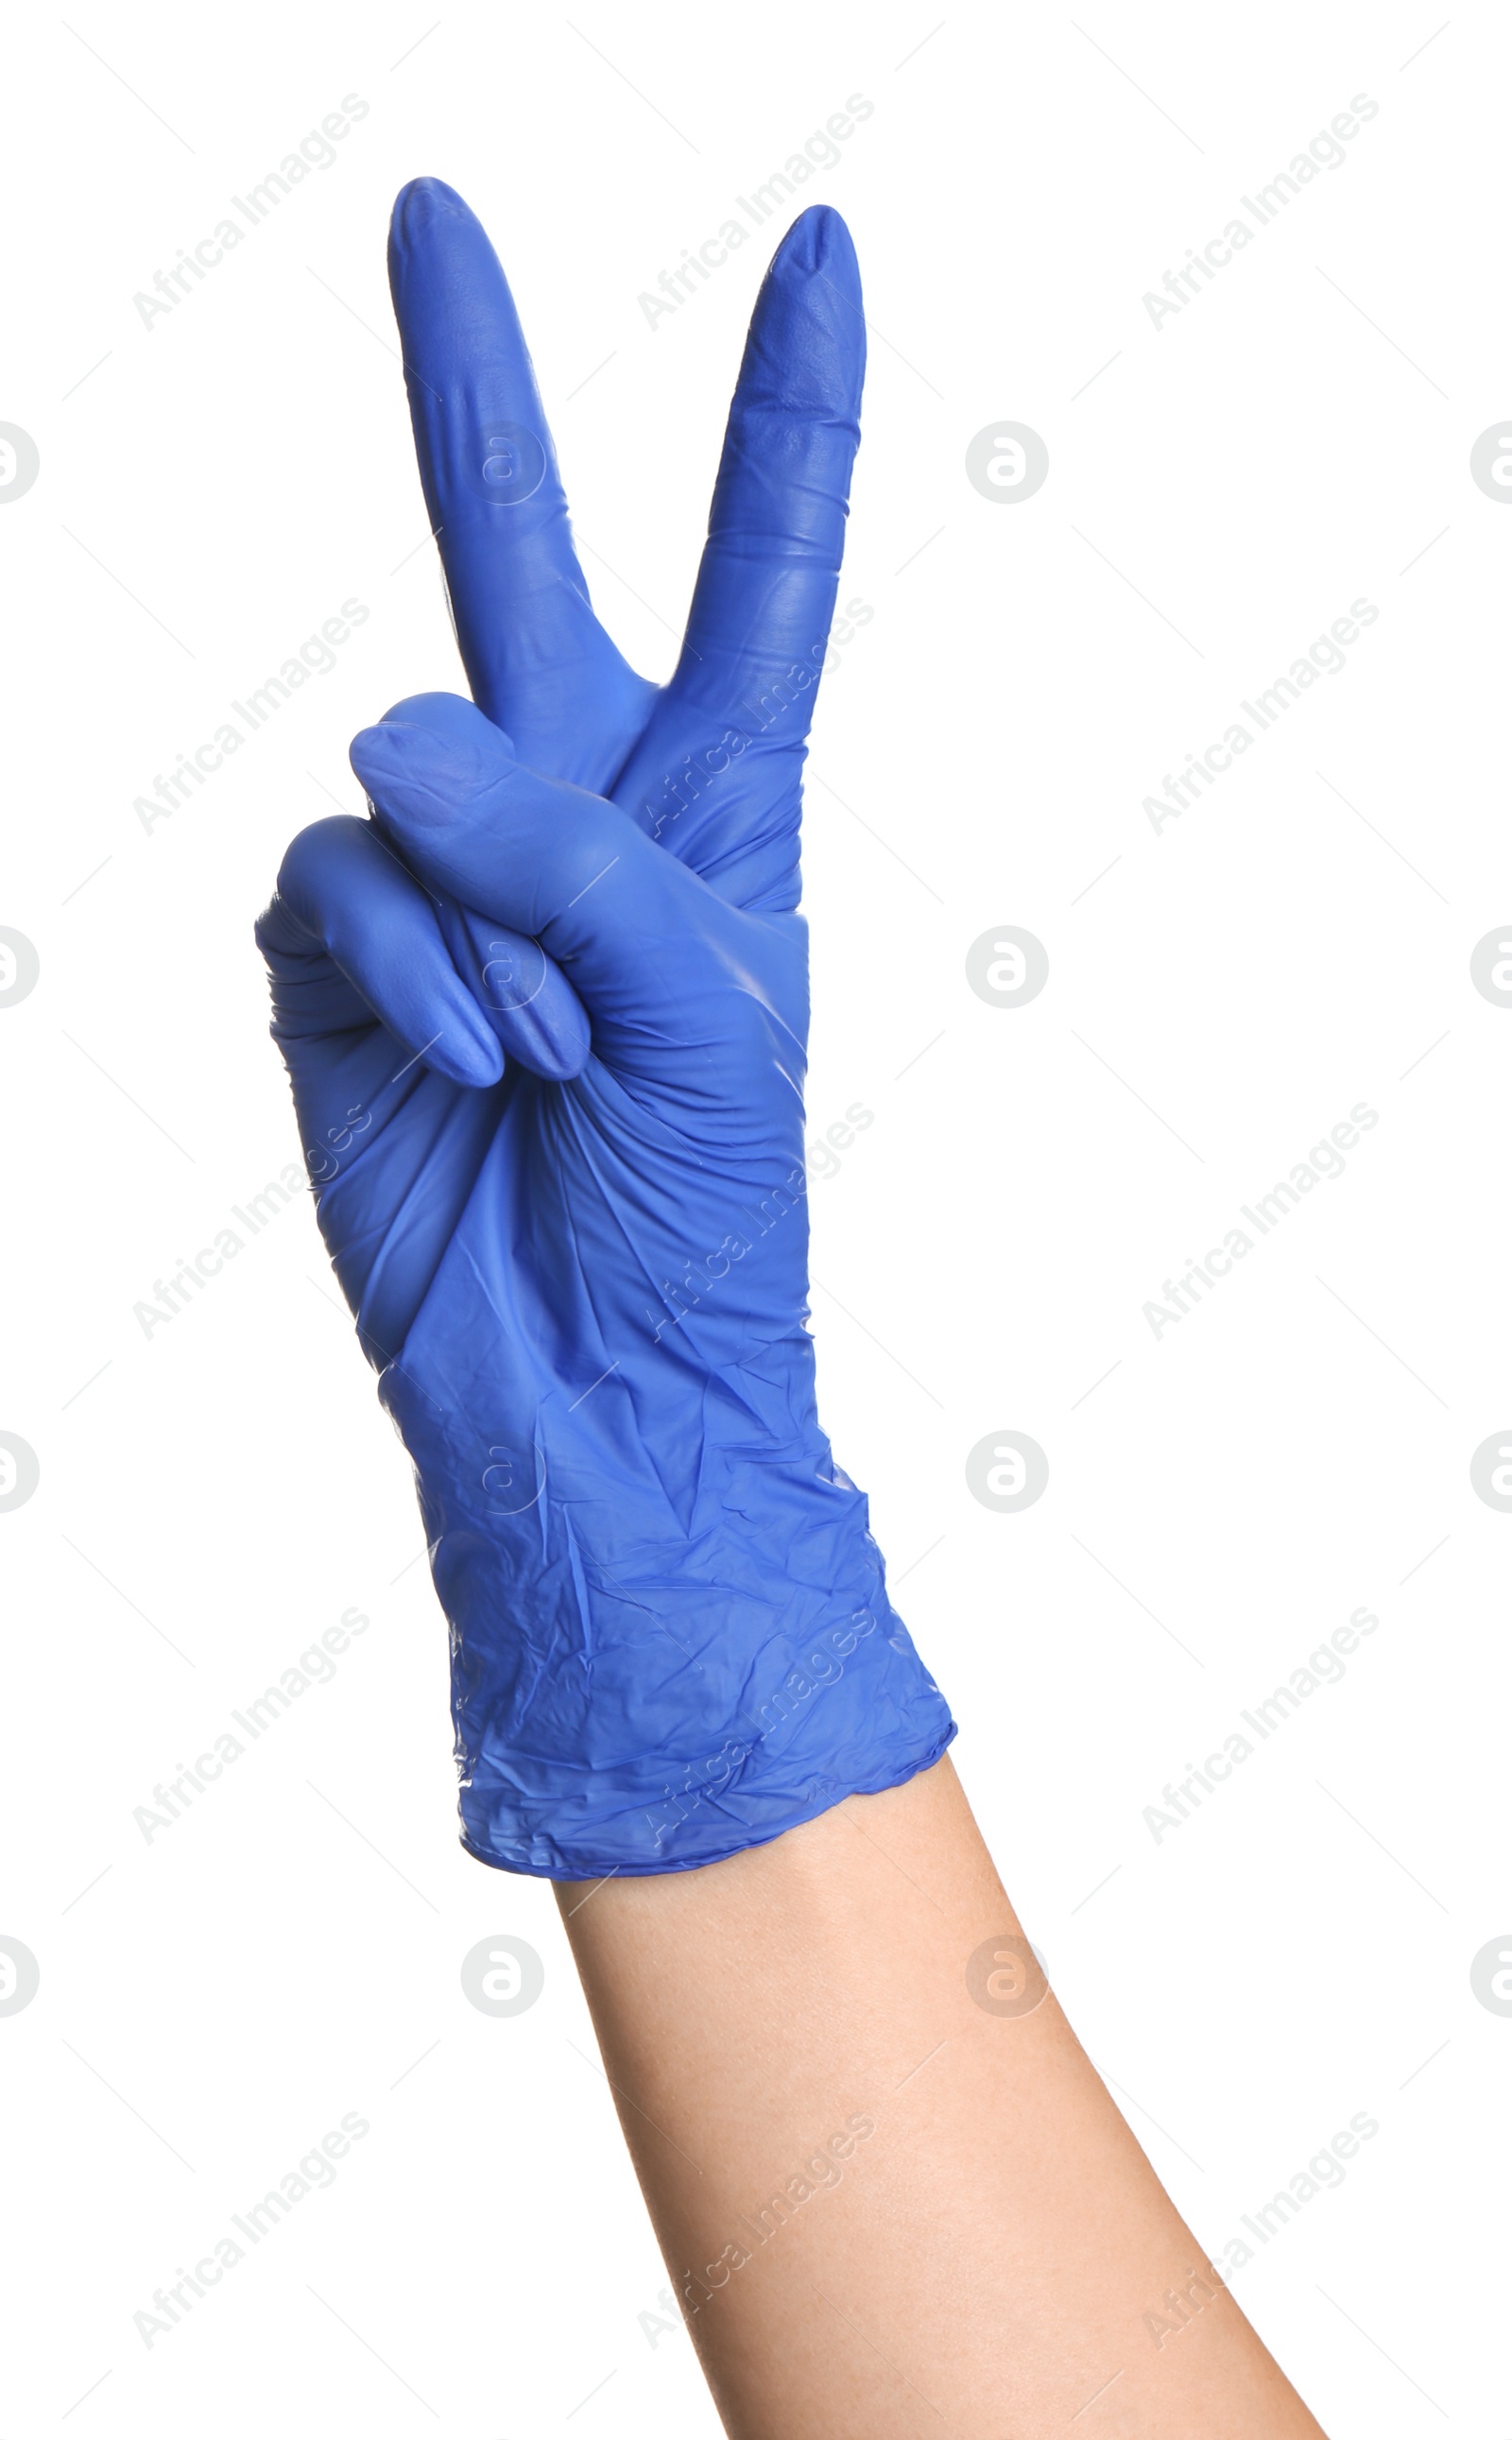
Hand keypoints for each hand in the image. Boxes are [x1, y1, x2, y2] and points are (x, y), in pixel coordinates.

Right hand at [255, 181, 952, 1877]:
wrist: (600, 1393)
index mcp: (715, 807)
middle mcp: (571, 818)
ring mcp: (443, 885)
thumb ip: (574, 844)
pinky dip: (407, 971)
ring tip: (543, 1059)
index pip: (760, 574)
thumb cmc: (703, 1217)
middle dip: (475, 388)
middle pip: (517, 556)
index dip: (788, 420)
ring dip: (487, 927)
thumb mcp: (707, 1005)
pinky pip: (337, 881)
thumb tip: (389, 742)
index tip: (826, 261)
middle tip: (434, 213)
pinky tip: (464, 1063)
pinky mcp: (336, 962)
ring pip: (409, 779)